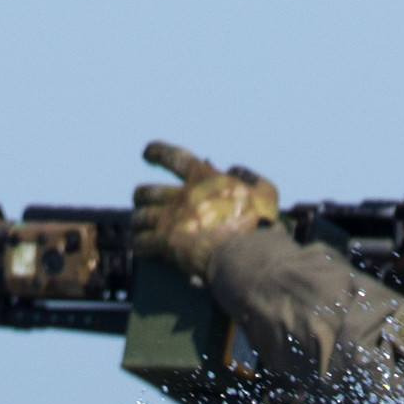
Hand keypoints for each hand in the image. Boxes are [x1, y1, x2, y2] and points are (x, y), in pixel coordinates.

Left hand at [131, 140, 279, 275]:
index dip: (158, 152)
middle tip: (140, 198)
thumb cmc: (261, 224)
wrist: (246, 252)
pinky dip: (141, 245)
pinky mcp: (165, 243)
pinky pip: (143, 243)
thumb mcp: (265, 191)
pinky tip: (143, 248)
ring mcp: (171, 219)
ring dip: (138, 222)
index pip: (175, 157)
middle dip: (141, 194)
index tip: (147, 152)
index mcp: (205, 178)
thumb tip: (233, 170)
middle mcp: (183, 195)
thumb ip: (250, 177)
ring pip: (141, 217)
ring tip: (138, 226)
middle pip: (149, 191)